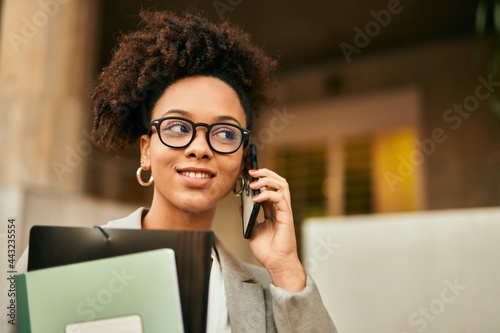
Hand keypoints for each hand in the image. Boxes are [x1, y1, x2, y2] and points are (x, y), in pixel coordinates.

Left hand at [247, 168, 305, 292]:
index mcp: (272, 210)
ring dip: (267, 179)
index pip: (269, 187)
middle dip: (265, 173)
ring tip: (254, 182)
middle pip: (278, 181)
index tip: (247, 174)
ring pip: (282, 185)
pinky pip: (280, 198)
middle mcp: (279, 207)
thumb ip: (248, 217)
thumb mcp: (252, 230)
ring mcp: (284, 210)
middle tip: (251, 172)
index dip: (259, 178)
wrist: (276, 263)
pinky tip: (257, 198)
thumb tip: (240, 206)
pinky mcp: (287, 216)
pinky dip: (268, 194)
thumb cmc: (267, 250)